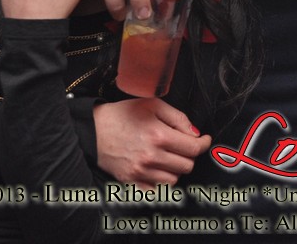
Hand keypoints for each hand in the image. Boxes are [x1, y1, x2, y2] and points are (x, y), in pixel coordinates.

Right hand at [94, 98, 209, 188]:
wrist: (93, 129)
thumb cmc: (123, 115)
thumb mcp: (153, 105)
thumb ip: (179, 118)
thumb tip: (195, 134)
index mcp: (159, 136)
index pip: (194, 148)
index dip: (204, 144)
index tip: (204, 140)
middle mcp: (151, 157)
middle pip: (187, 166)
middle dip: (189, 155)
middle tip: (183, 146)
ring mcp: (140, 172)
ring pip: (174, 180)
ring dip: (175, 169)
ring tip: (168, 157)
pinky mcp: (130, 182)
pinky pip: (156, 192)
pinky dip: (161, 183)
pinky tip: (158, 170)